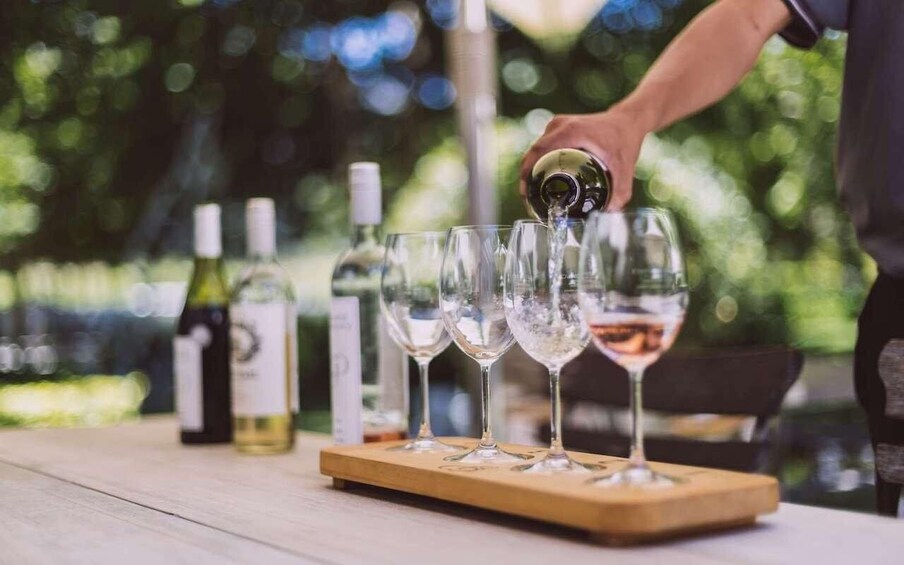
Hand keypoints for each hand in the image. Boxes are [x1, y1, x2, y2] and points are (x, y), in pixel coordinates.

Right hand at [519, 109, 647, 210]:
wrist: (628, 121)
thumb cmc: (624, 141)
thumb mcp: (624, 169)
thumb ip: (620, 193)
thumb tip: (608, 213)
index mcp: (570, 131)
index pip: (538, 152)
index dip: (527, 172)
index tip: (525, 193)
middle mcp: (560, 125)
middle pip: (533, 152)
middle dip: (527, 176)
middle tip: (528, 199)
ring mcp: (557, 124)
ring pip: (536, 149)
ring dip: (531, 168)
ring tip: (531, 191)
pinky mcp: (559, 127)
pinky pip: (542, 146)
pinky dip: (539, 161)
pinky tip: (539, 177)